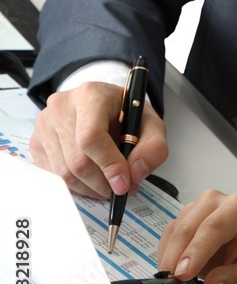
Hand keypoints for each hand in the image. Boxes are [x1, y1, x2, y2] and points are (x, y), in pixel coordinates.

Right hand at [29, 82, 167, 198]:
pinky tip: (90, 179)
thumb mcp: (150, 123)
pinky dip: (74, 186)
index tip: (123, 184)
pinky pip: (53, 176)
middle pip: (77, 160)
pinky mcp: (37, 142)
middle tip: (119, 188)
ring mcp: (45, 124)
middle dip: (101, 183)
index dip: (108, 165)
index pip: (91, 137)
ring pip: (63, 173)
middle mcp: (62, 106)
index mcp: (91, 95)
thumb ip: (153, 147)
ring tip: (107, 184)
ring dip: (89, 188)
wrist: (103, 104)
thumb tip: (135, 173)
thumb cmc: (124, 113)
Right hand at [151, 190, 236, 283]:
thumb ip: (234, 280)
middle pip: (185, 235)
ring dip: (171, 283)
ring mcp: (194, 213)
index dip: (195, 252)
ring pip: (171, 246)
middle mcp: (212, 204)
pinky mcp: (182, 228)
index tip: (181, 277)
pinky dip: (171, 280)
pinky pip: (167, 253)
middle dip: (174, 275)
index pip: (213, 227)